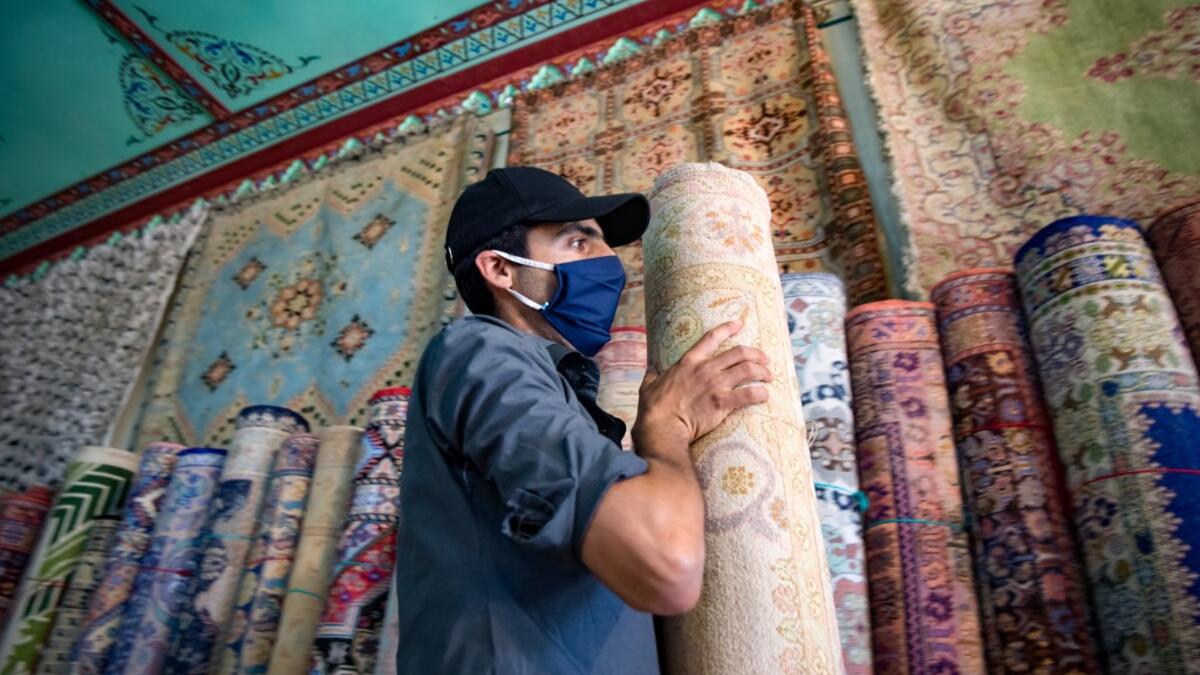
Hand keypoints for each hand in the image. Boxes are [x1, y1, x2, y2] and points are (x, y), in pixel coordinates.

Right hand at [634, 321, 770, 449]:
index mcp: (689, 361)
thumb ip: (654, 373)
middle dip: (756, 354)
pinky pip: (749, 394)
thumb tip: (651, 367)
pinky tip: (765, 395)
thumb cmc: (654, 407)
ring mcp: (716, 385)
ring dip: (762, 371)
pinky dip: (760, 393)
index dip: (728, 328)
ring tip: (768, 376)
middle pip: (739, 353)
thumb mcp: (649, 384)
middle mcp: (706, 369)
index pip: (712, 338)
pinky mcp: (723, 402)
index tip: (739, 324)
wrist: (663, 426)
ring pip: (748, 370)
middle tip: (764, 359)